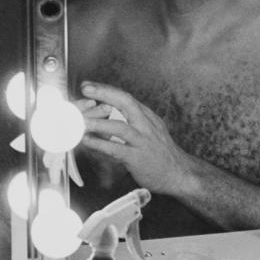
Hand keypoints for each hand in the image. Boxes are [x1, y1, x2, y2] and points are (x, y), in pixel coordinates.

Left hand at [77, 81, 194, 196]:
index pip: (126, 98)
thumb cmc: (161, 153)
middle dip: (104, 93)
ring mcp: (143, 141)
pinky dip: (100, 144)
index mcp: (148, 117)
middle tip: (85, 89)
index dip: (106, 90)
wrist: (179, 173)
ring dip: (99, 122)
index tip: (88, 85)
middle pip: (126, 103)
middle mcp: (146, 125)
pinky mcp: (138, 158)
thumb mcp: (151, 130)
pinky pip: (117, 150)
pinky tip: (87, 141)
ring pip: (120, 127)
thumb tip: (109, 112)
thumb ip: (134, 121)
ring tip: (81, 120)